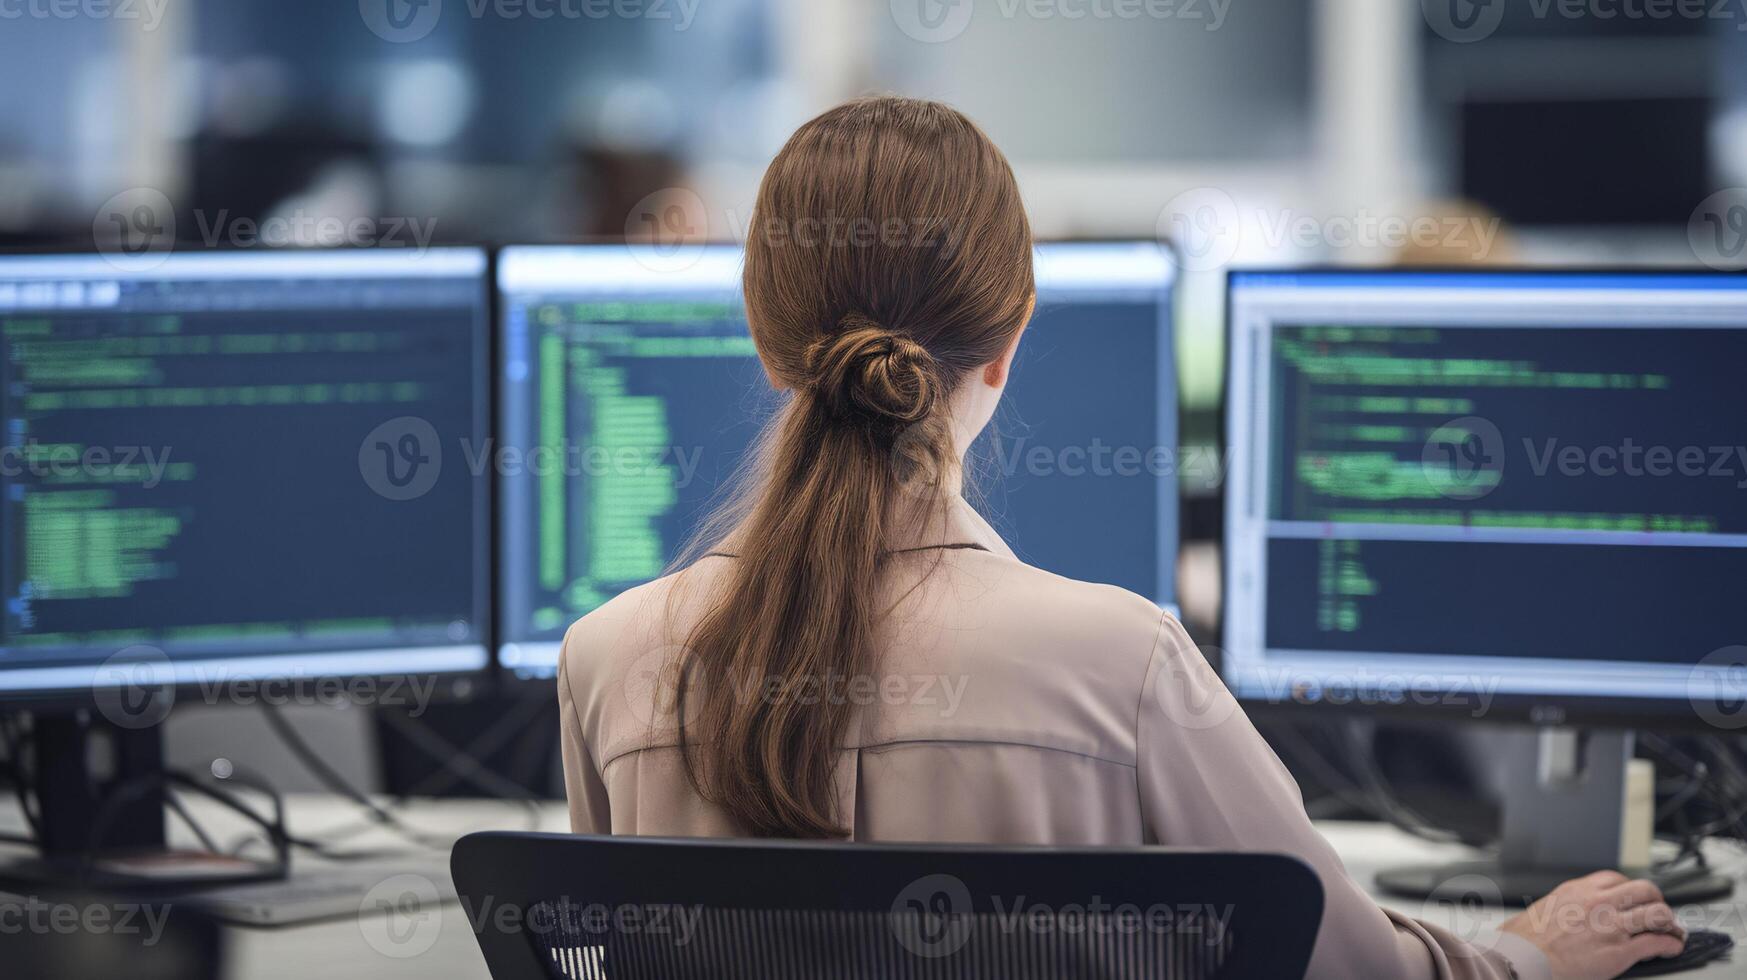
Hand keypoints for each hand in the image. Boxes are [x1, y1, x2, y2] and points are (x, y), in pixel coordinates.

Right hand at [1500, 871, 1684, 979]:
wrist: (1522, 960)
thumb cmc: (1526, 940)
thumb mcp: (1544, 908)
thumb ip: (1564, 904)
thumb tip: (1565, 910)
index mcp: (1578, 890)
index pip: (1617, 878)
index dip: (1631, 889)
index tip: (1635, 898)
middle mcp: (1598, 903)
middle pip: (1644, 889)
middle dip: (1657, 900)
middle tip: (1659, 911)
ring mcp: (1611, 926)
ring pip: (1657, 913)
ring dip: (1670, 923)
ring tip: (1672, 930)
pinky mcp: (1619, 951)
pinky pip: (1656, 942)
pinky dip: (1670, 945)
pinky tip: (1671, 947)